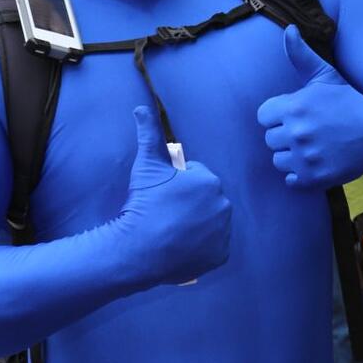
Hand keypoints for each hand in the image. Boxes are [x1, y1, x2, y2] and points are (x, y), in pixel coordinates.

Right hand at [119, 106, 231, 285]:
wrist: (138, 249)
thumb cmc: (144, 204)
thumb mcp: (146, 165)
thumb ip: (149, 133)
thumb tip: (141, 107)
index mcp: (210, 180)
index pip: (195, 178)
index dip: (176, 187)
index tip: (162, 198)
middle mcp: (224, 204)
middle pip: (206, 200)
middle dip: (189, 205)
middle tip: (166, 215)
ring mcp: (224, 232)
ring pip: (211, 222)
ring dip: (197, 224)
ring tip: (172, 231)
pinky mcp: (221, 255)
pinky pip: (213, 246)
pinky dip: (201, 246)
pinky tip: (181, 246)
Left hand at [257, 26, 362, 188]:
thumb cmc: (349, 102)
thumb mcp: (325, 76)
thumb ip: (301, 55)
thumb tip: (289, 29)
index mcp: (294, 107)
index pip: (263, 116)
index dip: (279, 116)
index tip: (298, 116)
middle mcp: (297, 132)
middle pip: (270, 140)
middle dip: (286, 137)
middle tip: (311, 132)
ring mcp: (305, 157)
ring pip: (278, 161)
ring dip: (292, 157)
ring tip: (314, 147)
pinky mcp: (313, 178)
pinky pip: (290, 181)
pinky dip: (300, 176)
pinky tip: (316, 163)